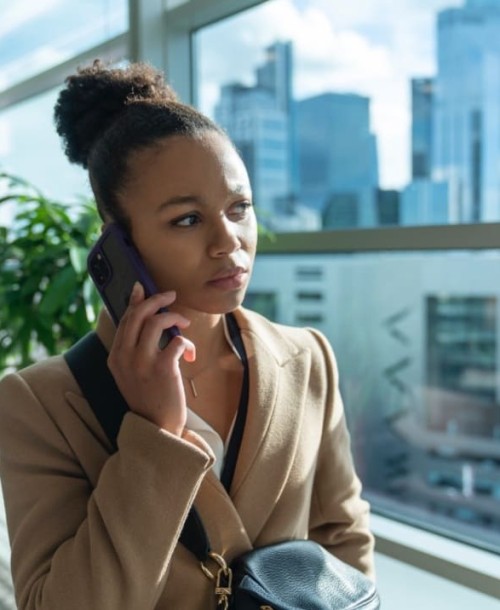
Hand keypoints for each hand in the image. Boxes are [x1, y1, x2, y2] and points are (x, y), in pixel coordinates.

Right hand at [107, 283, 194, 435]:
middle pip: (138, 315)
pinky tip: (189, 353)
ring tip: (184, 324)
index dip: (135, 301)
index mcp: (115, 357)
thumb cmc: (148, 397)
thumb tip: (146, 321)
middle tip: (170, 295)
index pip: (124, 320)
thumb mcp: (132, 373)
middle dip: (156, 300)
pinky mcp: (162, 368)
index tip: (142, 287)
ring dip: (174, 317)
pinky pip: (176, 340)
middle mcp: (124, 357)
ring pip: (156, 322)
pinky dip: (186, 342)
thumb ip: (134, 349)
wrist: (156, 428)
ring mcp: (142, 362)